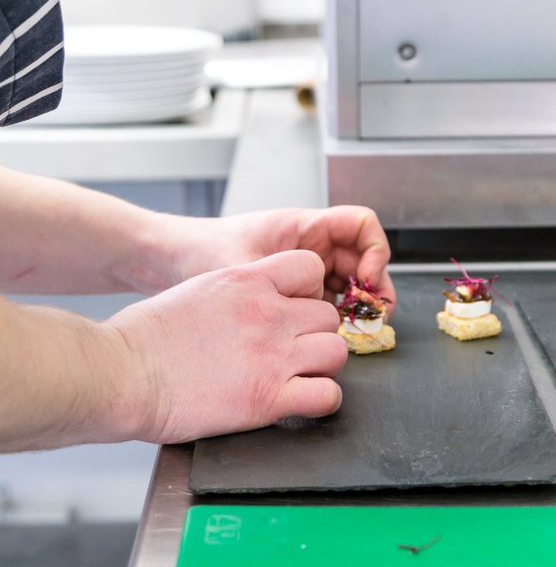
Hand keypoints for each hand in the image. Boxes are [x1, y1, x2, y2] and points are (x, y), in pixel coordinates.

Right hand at [103, 250, 347, 442]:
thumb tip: (249, 306)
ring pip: (336, 351)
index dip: (308, 290)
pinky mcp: (268, 399)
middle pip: (328, 315)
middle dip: (315, 332)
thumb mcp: (197, 290)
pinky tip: (303, 401)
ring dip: (323, 365)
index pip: (310, 268)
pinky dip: (322, 400)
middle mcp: (267, 314)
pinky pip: (327, 396)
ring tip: (301, 375)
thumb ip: (236, 293)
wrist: (122, 373)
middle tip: (295, 349)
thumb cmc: (144, 336)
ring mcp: (272, 356)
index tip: (295, 307)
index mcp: (248, 280)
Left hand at [148, 205, 394, 312]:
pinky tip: (329, 341)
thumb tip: (311, 304)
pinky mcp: (293, 295)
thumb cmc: (199, 251)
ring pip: (349, 285)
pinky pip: (329, 304)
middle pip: (364, 259)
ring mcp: (304, 271)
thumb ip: (273, 282)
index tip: (366, 280)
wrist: (168, 263)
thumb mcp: (242, 266)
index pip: (361, 225)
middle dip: (374, 288)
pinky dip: (336, 320)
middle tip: (374, 318)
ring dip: (357, 307)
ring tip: (356, 334)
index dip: (376, 250)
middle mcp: (310, 245)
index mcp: (304, 226)